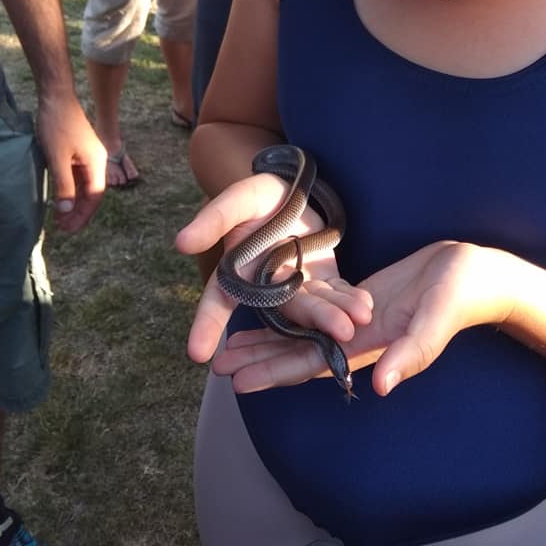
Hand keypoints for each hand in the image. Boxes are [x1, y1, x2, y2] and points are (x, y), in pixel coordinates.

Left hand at [37, 89, 105, 232]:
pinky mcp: (79, 152)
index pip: (95, 197)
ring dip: (73, 202)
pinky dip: (70, 189)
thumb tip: (67, 211)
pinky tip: (60, 197)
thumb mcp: (57, 159)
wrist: (56, 98)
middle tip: (62, 227)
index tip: (69, 229)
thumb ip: (64, 186)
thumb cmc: (57, 126)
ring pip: (85, 186)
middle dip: (78, 212)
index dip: (82, 215)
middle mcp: (97, 160)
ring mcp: (89, 156)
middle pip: (92, 193)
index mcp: (97, 163)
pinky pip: (78, 177)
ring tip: (59, 217)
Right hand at [176, 174, 373, 363]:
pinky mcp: (324, 282)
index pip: (218, 302)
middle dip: (310, 323)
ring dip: (334, 317)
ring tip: (353, 325)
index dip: (206, 325)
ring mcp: (297, 288)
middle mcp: (266, 289)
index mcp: (236, 274)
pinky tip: (365, 308)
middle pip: (282, 311)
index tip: (196, 354)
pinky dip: (350, 302)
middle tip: (334, 333)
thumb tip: (181, 242)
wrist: (295, 191)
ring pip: (314, 308)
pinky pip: (338, 296)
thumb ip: (214, 219)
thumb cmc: (260, 196)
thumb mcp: (237, 199)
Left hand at [212, 240, 520, 394]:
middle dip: (259, 357)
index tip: (238, 382)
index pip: (312, 365)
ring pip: (304, 331)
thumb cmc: (461, 295)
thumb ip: (412, 353)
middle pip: (298, 352)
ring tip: (231, 342)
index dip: (275, 373)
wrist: (476, 273)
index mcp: (371, 347)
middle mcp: (357, 338)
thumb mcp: (436, 321)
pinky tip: (270, 307)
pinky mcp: (360, 299)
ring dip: (269, 336)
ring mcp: (357, 319)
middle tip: (216, 364)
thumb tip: (381, 385)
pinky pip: (319, 309)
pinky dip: (292, 310)